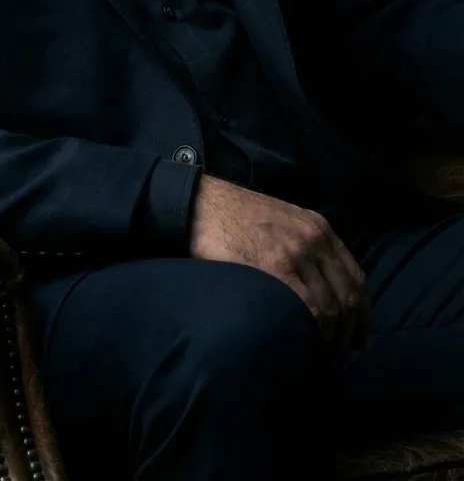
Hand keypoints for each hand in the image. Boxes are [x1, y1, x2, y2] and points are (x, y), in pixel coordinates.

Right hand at [188, 175, 371, 354]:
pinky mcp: (276, 268)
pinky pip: (309, 308)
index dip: (362, 313)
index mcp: (319, 228)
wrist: (201, 204)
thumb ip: (304, 246)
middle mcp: (315, 239)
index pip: (356, 277)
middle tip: (341, 356)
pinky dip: (312, 332)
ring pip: (331, 307)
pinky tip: (304, 344)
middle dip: (350, 332)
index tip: (359, 338)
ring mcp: (297, 253)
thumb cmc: (235, 216)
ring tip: (320, 358)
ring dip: (331, 339)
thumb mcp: (282, 221)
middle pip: (348, 296)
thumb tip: (317, 287)